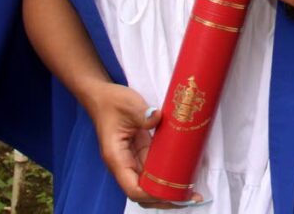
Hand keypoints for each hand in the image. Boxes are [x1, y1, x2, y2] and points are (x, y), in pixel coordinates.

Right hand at [85, 82, 202, 208]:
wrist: (103, 96)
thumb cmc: (112, 101)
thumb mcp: (129, 104)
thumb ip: (142, 113)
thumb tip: (156, 118)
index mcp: (117, 158)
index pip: (133, 188)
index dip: (153, 195)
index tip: (173, 194)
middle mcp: (124, 164)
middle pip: (143, 192)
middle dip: (164, 198)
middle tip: (189, 198)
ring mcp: (133, 159)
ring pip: (150, 183)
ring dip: (168, 189)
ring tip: (191, 190)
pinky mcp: (141, 151)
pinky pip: (154, 168)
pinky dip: (167, 174)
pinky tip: (183, 172)